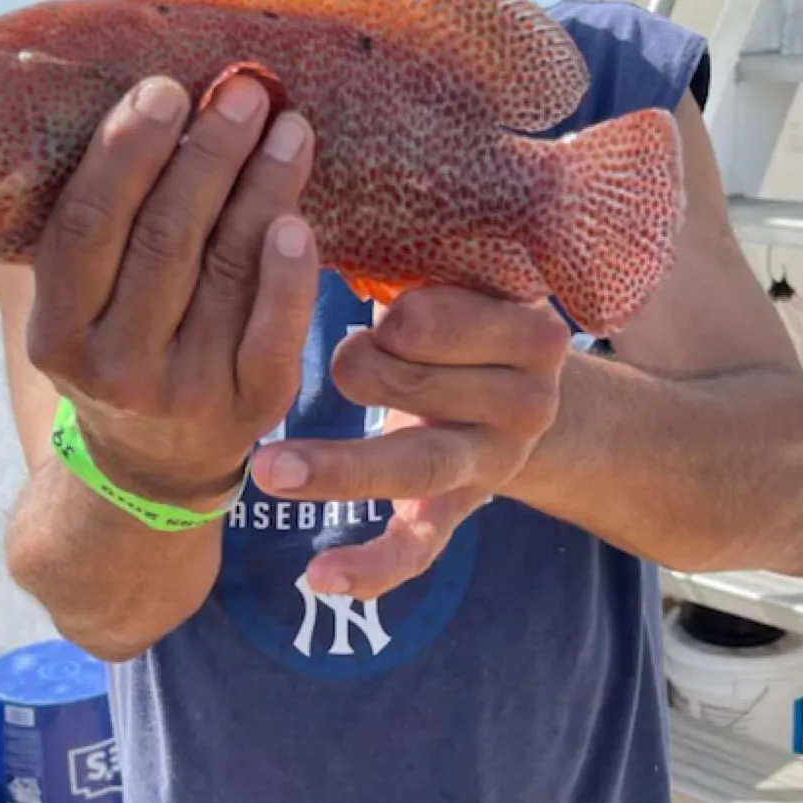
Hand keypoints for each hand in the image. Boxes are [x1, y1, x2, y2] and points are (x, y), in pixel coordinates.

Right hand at [26, 72, 318, 510]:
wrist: (155, 463)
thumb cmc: (114, 351)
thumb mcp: (70, 307)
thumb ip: (73, 226)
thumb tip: (88, 102)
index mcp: (57, 331)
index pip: (87, 224)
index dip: (127, 151)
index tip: (165, 88)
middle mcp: (115, 366)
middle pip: (164, 238)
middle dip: (208, 154)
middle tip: (242, 92)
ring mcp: (186, 391)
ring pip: (226, 269)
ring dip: (261, 187)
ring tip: (287, 126)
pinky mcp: (252, 406)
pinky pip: (275, 332)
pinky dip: (290, 276)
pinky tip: (299, 218)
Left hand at [250, 287, 569, 599]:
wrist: (526, 393)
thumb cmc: (470, 315)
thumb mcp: (468, 279)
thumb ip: (418, 262)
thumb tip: (302, 224)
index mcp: (533, 331)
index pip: (432, 320)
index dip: (392, 314)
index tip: (390, 306)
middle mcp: (526, 404)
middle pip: (414, 384)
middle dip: (361, 367)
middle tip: (347, 353)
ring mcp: (492, 463)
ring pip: (413, 463)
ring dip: (338, 466)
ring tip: (269, 468)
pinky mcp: (459, 510)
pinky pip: (417, 547)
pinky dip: (370, 566)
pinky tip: (319, 578)